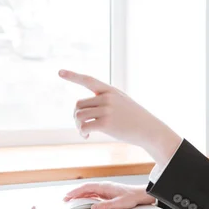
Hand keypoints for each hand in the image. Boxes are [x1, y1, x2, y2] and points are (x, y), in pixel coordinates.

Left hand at [59, 69, 180, 165]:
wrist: (149, 129)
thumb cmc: (134, 118)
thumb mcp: (122, 103)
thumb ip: (104, 101)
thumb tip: (81, 111)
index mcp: (110, 91)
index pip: (89, 80)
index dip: (73, 76)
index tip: (59, 72)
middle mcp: (107, 98)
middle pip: (78, 104)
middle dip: (77, 116)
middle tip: (82, 126)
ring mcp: (107, 110)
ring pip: (79, 115)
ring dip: (78, 125)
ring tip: (85, 132)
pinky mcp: (106, 123)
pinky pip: (84, 126)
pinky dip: (82, 132)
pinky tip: (87, 136)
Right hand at [63, 182, 155, 208]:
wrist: (139, 194)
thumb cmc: (131, 197)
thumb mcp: (118, 203)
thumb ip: (105, 206)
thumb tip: (92, 208)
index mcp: (104, 187)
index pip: (86, 188)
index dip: (75, 192)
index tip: (67, 196)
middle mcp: (103, 187)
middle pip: (85, 189)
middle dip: (74, 194)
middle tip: (65, 200)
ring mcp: (104, 190)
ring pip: (88, 192)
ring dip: (79, 196)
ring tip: (70, 201)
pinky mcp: (106, 193)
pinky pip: (93, 194)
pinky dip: (86, 197)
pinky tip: (82, 201)